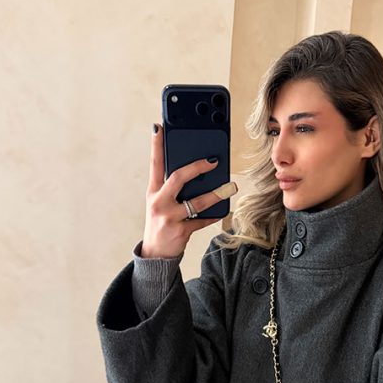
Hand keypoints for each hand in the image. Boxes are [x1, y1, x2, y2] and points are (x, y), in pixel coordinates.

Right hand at [141, 123, 237, 258]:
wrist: (155, 255)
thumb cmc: (161, 223)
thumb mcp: (160, 203)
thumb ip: (172, 189)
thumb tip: (198, 173)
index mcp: (153, 191)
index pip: (154, 164)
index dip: (156, 145)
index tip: (159, 127)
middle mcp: (158, 202)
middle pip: (178, 177)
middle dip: (197, 167)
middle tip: (213, 161)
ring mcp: (168, 217)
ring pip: (195, 201)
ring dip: (215, 193)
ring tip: (229, 186)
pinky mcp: (180, 231)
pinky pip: (201, 220)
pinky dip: (213, 215)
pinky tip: (222, 210)